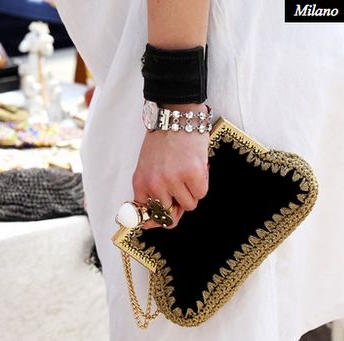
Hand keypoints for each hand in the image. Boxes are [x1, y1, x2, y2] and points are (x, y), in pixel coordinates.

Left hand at [132, 108, 209, 228]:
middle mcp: (155, 184)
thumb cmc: (163, 140)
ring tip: (188, 172)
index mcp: (141, 182)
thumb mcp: (148, 166)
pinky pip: (201, 194)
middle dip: (178, 204)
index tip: (162, 221)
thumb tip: (157, 222)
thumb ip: (152, 191)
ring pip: (189, 205)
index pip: (147, 215)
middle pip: (170, 215)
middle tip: (182, 188)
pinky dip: (202, 182)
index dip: (157, 221)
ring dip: (192, 191)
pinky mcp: (192, 174)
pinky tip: (197, 167)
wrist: (176, 115)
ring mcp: (174, 180)